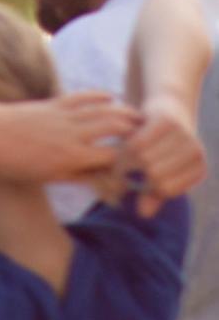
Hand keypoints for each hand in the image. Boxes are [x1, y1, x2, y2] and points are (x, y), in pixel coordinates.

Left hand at [0, 92, 138, 180]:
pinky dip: (100, 96)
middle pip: (116, 130)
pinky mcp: (55, 103)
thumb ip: (77, 176)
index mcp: (72, 157)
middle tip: (150, 137)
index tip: (140, 164)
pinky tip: (111, 97)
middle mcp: (73, 135)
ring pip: (105, 111)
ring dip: (125, 114)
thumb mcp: (46, 177)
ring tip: (139, 119)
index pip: (114, 158)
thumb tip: (103, 180)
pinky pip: (83, 97)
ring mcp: (65, 116)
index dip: (130, 162)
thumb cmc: (12, 162)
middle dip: (137, 133)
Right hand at [119, 93, 207, 216]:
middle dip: (133, 172)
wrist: (168, 105)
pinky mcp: (167, 120)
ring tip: (123, 154)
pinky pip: (137, 142)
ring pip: (143, 159)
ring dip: (126, 158)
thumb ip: (154, 193)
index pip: (165, 189)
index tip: (133, 181)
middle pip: (154, 174)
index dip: (145, 187)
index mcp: (198, 169)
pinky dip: (126, 144)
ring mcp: (184, 135)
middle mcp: (196, 152)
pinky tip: (124, 142)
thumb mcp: (160, 171)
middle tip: (121, 166)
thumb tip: (143, 214)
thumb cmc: (161, 144)